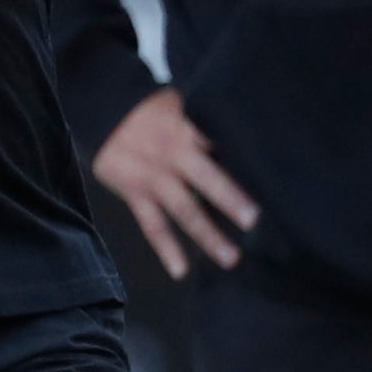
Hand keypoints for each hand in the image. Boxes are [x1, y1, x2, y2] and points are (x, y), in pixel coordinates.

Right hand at [91, 88, 260, 281]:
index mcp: (187, 127)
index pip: (221, 143)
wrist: (100, 107)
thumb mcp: (178, 100)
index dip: (245, 158)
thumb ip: (204, 119)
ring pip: (183, 210)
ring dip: (207, 234)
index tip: (272, 178)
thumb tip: (240, 132)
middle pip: (206, 178)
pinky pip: (152, 225)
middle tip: (254, 219)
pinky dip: (166, 248)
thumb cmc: (146, 107)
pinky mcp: (135, 194)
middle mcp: (173, 154)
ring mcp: (153, 177)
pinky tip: (181, 270)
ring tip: (231, 258)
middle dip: (229, 199)